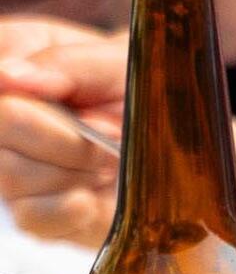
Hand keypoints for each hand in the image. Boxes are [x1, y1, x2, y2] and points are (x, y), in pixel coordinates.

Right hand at [0, 14, 127, 244]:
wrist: (180, 137)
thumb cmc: (147, 89)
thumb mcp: (121, 63)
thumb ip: (67, 63)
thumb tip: (9, 75)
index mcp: (16, 57)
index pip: (2, 78)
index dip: (35, 93)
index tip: (80, 100)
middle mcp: (3, 115)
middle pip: (3, 127)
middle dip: (69, 137)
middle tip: (112, 132)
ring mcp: (11, 166)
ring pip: (13, 175)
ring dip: (79, 168)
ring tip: (111, 157)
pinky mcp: (31, 212)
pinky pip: (31, 216)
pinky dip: (74, 206)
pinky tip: (97, 190)